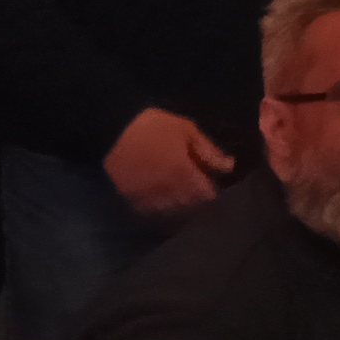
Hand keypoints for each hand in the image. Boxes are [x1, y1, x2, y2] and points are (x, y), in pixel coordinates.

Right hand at [103, 107, 236, 217]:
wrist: (110, 129)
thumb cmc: (152, 126)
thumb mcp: (186, 130)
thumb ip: (208, 151)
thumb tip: (229, 166)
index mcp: (184, 174)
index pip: (206, 196)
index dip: (211, 191)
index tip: (211, 185)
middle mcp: (167, 191)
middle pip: (189, 207)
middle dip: (196, 201)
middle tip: (196, 191)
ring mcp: (146, 197)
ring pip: (170, 213)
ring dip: (178, 208)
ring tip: (179, 197)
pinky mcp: (129, 199)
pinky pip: (148, 212)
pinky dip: (157, 209)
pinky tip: (159, 200)